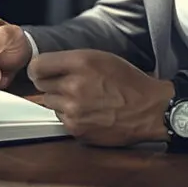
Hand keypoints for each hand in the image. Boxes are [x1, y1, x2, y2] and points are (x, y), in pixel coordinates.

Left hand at [27, 49, 174, 145]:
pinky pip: (61, 119)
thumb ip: (70, 60)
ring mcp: (75, 110)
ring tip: (84, 98)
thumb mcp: (100, 57)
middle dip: (52, 83)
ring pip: (50, 103)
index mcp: (80, 63)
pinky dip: (71, 115)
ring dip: (61, 100)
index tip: (42, 71)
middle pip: (41, 85)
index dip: (39, 68)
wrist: (149, 109)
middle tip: (69, 83)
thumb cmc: (127, 80)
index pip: (38, 65)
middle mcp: (74, 86)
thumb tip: (44, 66)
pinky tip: (89, 111)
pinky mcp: (77, 129)